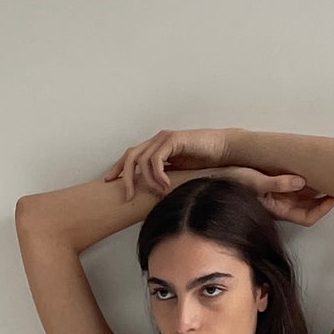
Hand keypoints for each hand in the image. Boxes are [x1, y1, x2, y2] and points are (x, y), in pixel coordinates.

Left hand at [100, 127, 231, 200]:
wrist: (224, 151)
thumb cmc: (204, 163)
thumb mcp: (178, 175)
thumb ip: (163, 180)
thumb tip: (150, 196)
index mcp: (156, 148)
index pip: (131, 157)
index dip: (118, 168)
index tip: (109, 182)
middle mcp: (157, 141)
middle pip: (130, 156)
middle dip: (125, 176)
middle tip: (127, 196)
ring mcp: (165, 138)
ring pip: (142, 160)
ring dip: (148, 180)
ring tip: (159, 192)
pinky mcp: (173, 139)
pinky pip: (156, 159)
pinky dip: (157, 175)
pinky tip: (166, 185)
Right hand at [219, 166, 333, 224]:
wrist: (207, 182)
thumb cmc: (226, 183)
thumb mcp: (252, 181)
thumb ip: (276, 183)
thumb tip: (300, 181)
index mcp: (276, 208)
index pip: (308, 216)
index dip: (324, 208)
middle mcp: (278, 205)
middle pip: (310, 206)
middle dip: (325, 196)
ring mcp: (276, 196)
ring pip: (304, 196)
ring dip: (317, 187)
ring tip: (332, 173)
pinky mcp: (272, 186)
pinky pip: (295, 185)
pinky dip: (306, 179)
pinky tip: (312, 168)